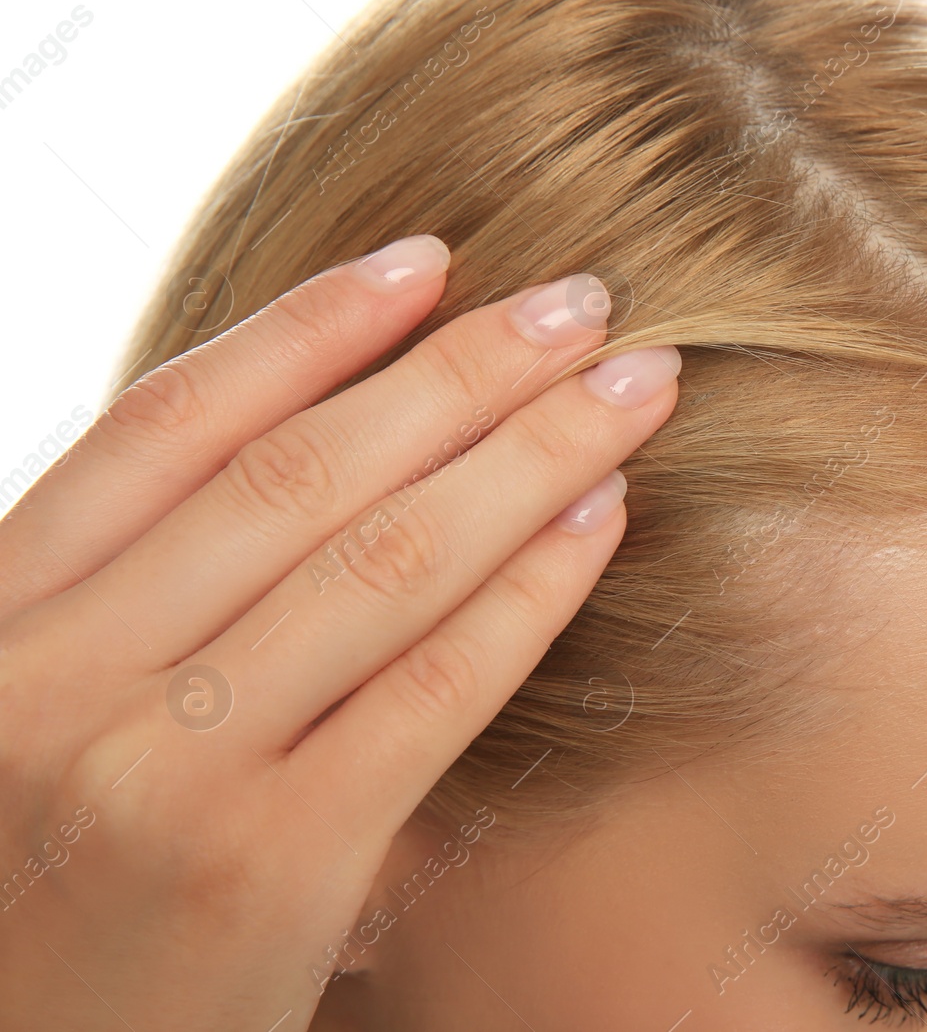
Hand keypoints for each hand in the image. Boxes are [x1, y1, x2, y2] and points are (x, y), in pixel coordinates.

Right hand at [0, 236, 679, 1028]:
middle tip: (582, 300)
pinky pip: (435, 683)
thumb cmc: (48, 903)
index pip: (168, 424)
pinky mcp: (273, 861)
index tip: (430, 260)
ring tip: (629, 386)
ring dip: (530, 452)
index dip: (310, 326)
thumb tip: (335, 444)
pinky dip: (532, 589)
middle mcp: (58, 676)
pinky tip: (602, 517)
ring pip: (382, 555)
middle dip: (464, 368)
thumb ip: (140, 599)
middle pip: (300, 469)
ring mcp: (165, 768)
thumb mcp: (38, 725)